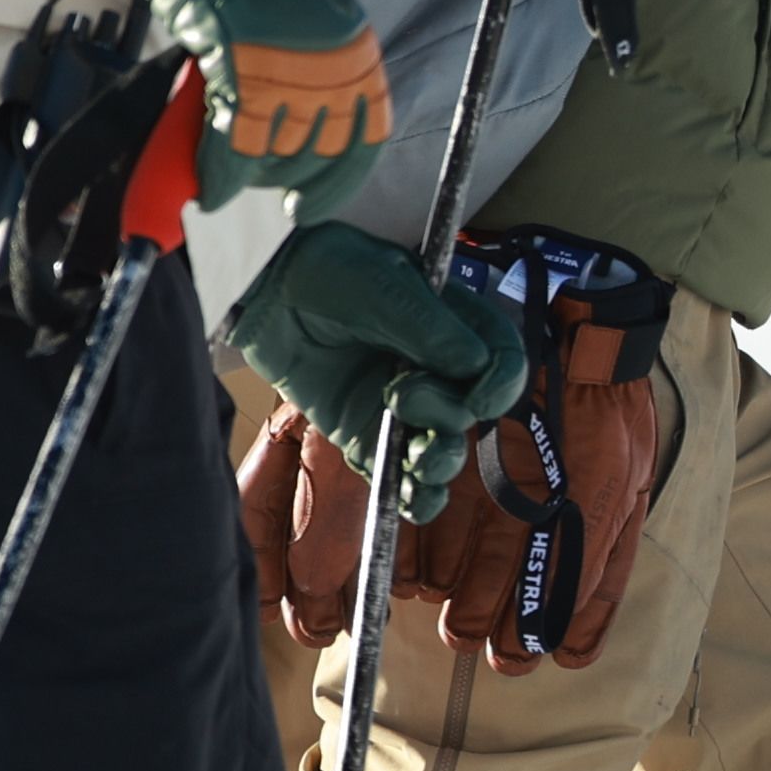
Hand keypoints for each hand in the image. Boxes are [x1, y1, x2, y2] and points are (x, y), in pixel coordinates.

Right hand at [150, 0, 390, 217]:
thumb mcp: (316, 24)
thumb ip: (319, 77)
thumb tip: (299, 138)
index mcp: (359, 56)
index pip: (365, 139)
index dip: (335, 184)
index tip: (306, 207)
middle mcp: (335, 70)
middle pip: (316, 154)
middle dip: (283, 178)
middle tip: (256, 180)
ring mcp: (292, 75)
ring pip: (274, 157)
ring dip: (250, 178)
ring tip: (228, 175)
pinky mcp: (247, 78)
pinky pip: (235, 149)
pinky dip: (220, 177)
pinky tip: (211, 190)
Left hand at [225, 225, 526, 520]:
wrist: (268, 292)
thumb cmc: (330, 269)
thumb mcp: (383, 285)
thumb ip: (426, 327)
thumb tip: (473, 364)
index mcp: (455, 324)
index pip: (502, 360)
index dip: (501, 385)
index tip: (478, 400)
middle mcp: (435, 369)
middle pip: (472, 413)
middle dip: (447, 418)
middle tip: (399, 395)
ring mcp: (401, 406)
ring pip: (443, 452)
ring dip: (439, 465)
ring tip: (413, 459)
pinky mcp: (364, 434)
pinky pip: (398, 476)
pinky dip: (411, 496)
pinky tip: (408, 501)